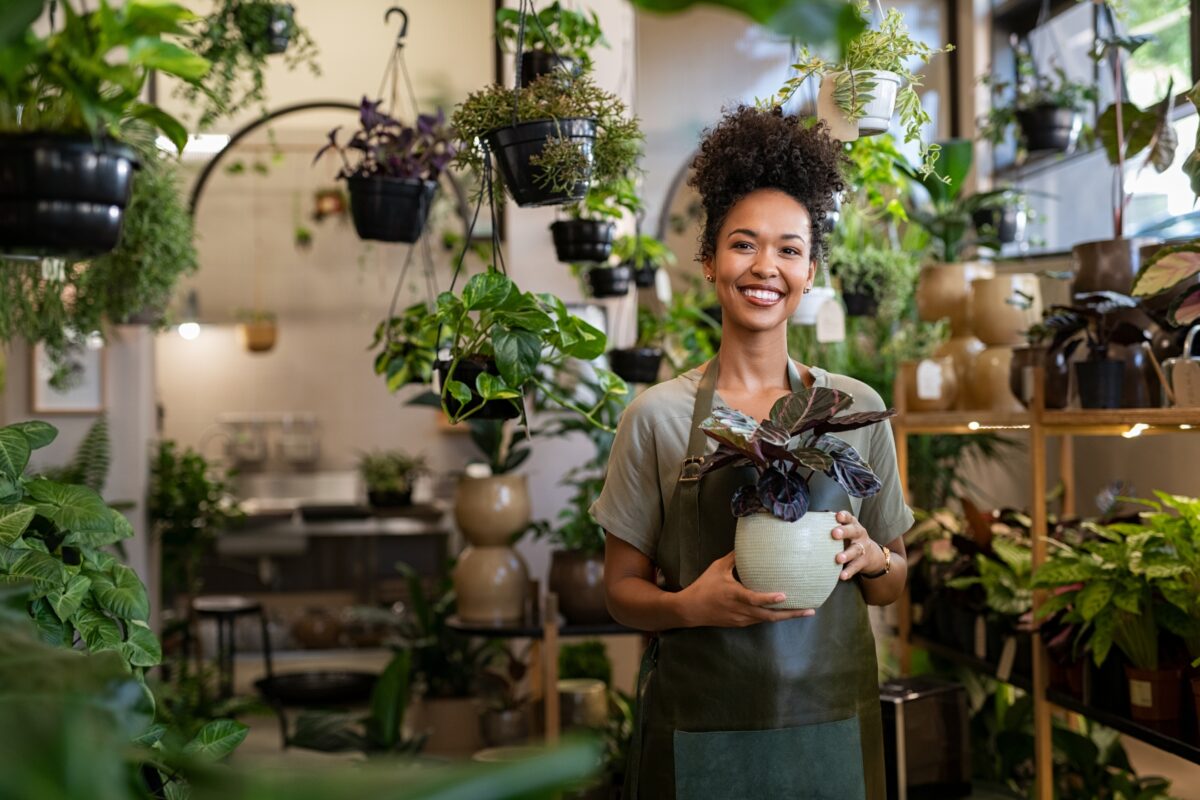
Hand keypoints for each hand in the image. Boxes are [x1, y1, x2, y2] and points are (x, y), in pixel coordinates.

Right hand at [677, 551, 815, 627]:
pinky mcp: (741, 623)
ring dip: (785, 616)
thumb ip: (734, 558)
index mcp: (735, 595)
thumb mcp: (717, 568)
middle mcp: (741, 610)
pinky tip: (783, 612)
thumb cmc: (704, 586)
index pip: (754, 599)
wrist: (691, 610)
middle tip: (810, 610)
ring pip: (767, 619)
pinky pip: (760, 620)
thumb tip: (748, 545)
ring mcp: (742, 619)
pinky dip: (773, 616)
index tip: (784, 596)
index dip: (769, 599)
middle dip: (791, 614)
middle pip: (769, 616)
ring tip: (804, 611)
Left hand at [832, 510, 882, 580]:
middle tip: (835, 533)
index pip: (849, 518)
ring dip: (847, 554)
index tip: (838, 516)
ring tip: (838, 558)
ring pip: (855, 550)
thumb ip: (832, 526)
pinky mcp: (863, 562)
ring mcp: (862, 548)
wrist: (871, 555)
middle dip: (844, 532)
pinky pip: (855, 567)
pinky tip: (842, 575)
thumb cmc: (851, 539)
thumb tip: (810, 523)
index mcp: (853, 525)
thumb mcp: (846, 530)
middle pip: (853, 531)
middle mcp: (859, 535)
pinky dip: (848, 571)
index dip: (844, 516)